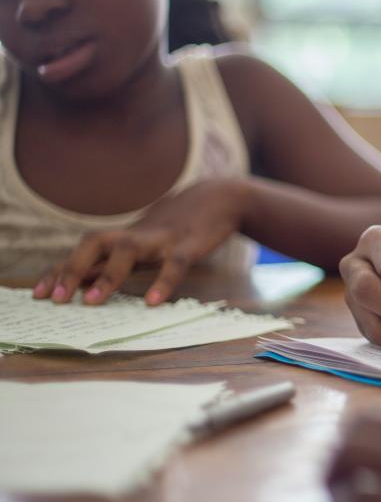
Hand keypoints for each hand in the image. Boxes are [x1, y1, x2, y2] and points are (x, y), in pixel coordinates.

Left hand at [32, 178, 247, 305]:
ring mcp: (162, 238)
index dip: (59, 270)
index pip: (83, 251)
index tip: (39, 294)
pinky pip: (175, 264)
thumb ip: (117, 260)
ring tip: (92, 302)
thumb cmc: (178, 226)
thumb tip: (82, 284)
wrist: (220, 199)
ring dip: (108, 275)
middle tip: (57, 299)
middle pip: (95, 242)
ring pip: (129, 250)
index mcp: (125, 237)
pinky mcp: (190, 245)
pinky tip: (153, 302)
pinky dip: (163, 282)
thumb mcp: (144, 241)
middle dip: (72, 268)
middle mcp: (137, 235)